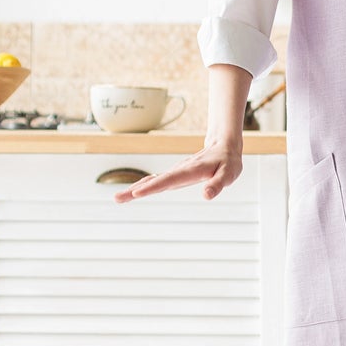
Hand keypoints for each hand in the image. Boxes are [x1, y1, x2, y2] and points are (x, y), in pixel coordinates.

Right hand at [111, 137, 243, 203]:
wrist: (223, 147)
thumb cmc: (227, 162)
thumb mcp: (229, 174)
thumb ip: (218, 184)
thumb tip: (207, 196)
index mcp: (191, 171)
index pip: (169, 180)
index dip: (153, 186)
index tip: (137, 192)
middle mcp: (179, 171)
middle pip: (155, 181)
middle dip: (136, 190)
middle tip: (117, 198)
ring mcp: (175, 173)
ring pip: (153, 180)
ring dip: (135, 189)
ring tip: (118, 198)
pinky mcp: (175, 175)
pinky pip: (157, 181)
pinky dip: (144, 186)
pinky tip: (133, 193)